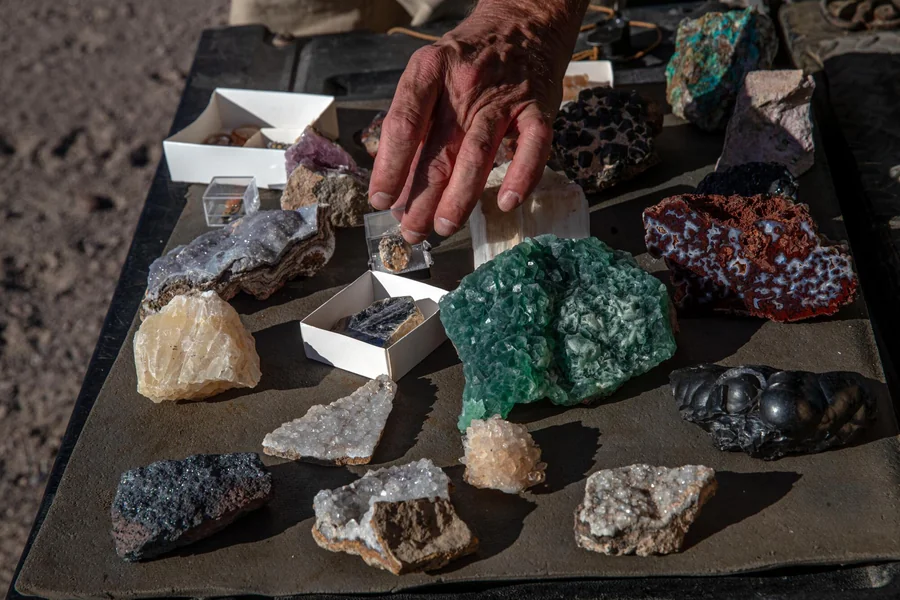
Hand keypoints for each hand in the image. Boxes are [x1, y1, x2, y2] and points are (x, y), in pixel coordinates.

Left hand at [368, 0, 588, 242]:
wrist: (525, 20)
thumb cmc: (471, 58)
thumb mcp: (432, 74)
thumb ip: (416, 122)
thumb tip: (398, 182)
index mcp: (430, 70)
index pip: (404, 124)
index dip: (389, 166)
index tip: (380, 200)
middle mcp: (465, 83)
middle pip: (438, 148)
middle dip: (421, 196)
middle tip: (411, 231)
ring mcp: (504, 96)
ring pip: (478, 151)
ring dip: (460, 195)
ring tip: (444, 226)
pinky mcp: (538, 106)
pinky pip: (533, 146)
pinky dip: (521, 176)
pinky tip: (506, 203)